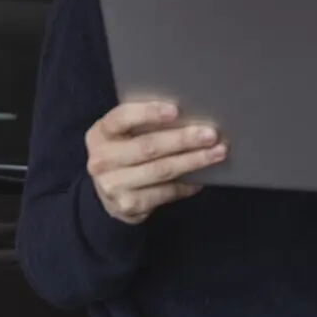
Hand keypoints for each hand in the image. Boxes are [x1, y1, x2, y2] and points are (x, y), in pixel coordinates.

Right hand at [86, 101, 227, 223]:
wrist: (106, 194)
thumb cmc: (123, 155)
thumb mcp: (122, 136)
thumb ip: (142, 125)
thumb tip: (189, 115)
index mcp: (100, 134)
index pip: (122, 118)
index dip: (149, 113)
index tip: (176, 110)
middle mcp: (102, 160)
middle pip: (148, 147)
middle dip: (183, 139)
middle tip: (210, 134)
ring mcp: (112, 185)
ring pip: (161, 170)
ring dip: (193, 161)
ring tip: (216, 153)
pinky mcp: (127, 205)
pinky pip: (164, 192)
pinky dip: (186, 185)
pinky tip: (202, 178)